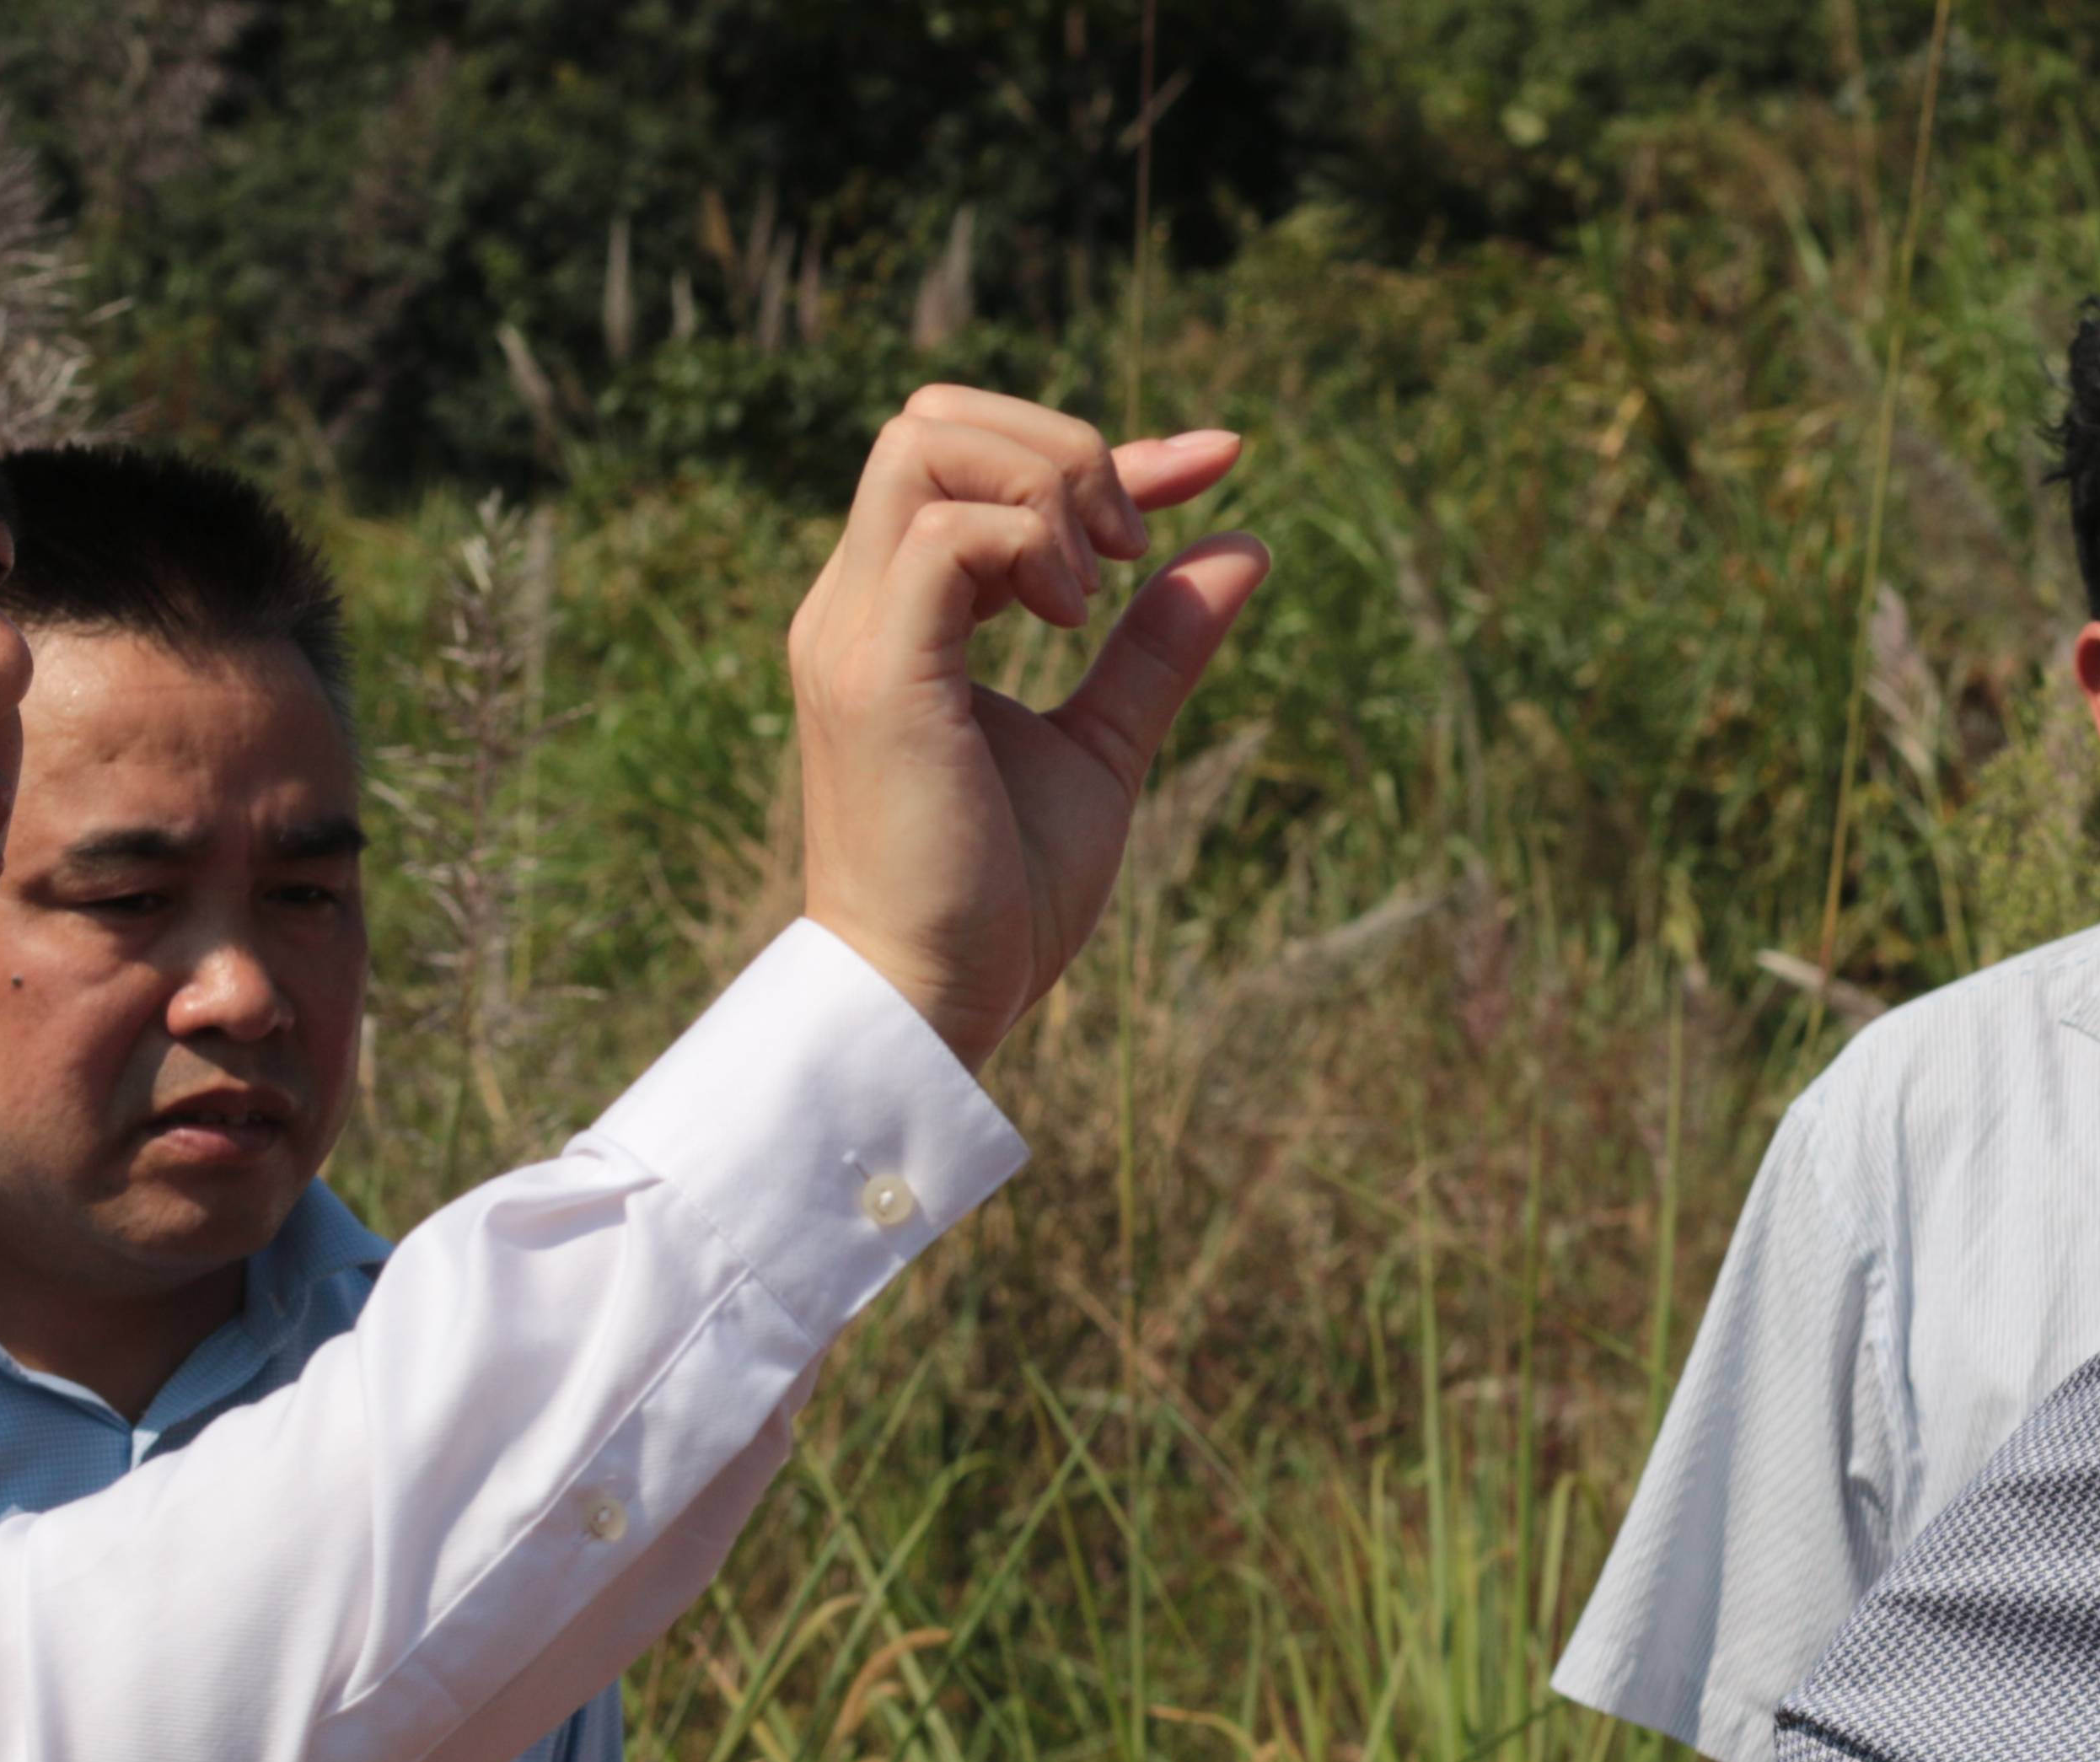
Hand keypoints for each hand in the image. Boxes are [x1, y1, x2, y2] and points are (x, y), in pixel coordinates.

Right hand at [786, 385, 1272, 1064]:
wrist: (930, 1006)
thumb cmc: (1000, 901)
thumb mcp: (1104, 747)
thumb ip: (1159, 646)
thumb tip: (1246, 542)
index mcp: (896, 613)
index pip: (979, 461)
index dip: (1104, 445)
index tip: (1218, 460)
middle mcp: (856, 602)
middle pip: (932, 416)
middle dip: (1061, 444)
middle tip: (1133, 551)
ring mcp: (854, 630)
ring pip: (925, 442)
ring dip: (1043, 486)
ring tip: (1095, 597)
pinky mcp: (873, 675)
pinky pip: (942, 533)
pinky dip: (1027, 544)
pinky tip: (1072, 626)